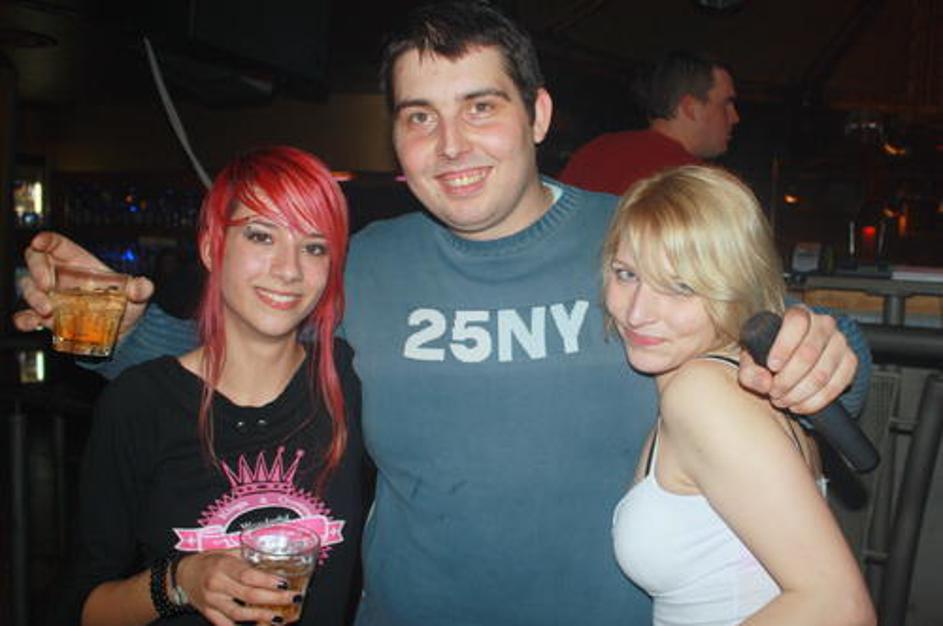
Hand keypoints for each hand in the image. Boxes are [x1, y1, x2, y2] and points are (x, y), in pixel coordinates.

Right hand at [13, 231, 153, 337]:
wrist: (123, 335)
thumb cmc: (125, 307)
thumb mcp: (137, 296)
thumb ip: (141, 288)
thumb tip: (143, 287)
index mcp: (78, 263)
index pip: (56, 244)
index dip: (45, 240)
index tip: (39, 242)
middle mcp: (60, 277)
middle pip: (35, 261)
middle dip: (36, 269)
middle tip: (47, 285)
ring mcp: (50, 297)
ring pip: (28, 287)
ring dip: (33, 297)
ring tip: (48, 310)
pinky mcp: (46, 319)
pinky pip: (25, 316)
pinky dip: (24, 319)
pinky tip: (32, 322)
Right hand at [175, 551, 299, 625]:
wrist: (184, 574)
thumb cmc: (210, 561)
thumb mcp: (228, 552)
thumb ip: (249, 556)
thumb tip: (276, 557)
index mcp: (223, 566)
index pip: (248, 575)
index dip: (268, 581)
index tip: (285, 583)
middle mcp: (216, 585)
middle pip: (248, 596)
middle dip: (274, 599)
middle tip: (293, 598)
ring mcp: (212, 602)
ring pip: (239, 614)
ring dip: (262, 617)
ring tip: (280, 617)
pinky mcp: (209, 614)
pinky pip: (226, 625)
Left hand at [738, 306, 856, 414]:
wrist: (793, 358)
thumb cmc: (770, 353)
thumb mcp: (752, 357)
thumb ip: (749, 370)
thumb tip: (764, 383)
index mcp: (798, 313)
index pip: (797, 322)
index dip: (784, 346)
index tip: (772, 366)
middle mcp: (823, 323)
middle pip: (809, 351)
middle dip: (789, 379)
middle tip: (774, 392)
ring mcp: (840, 342)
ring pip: (823, 372)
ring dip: (800, 393)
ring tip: (783, 400)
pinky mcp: (850, 361)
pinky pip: (838, 385)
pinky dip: (816, 401)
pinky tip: (800, 405)